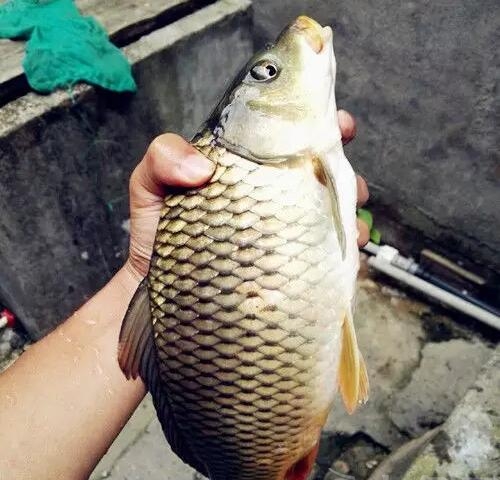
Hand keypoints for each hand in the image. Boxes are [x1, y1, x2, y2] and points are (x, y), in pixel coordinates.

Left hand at [125, 111, 369, 279]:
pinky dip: (346, 245)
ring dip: (349, 206)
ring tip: (352, 213)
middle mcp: (269, 198)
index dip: (316, 125)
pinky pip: (329, 251)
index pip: (286, 139)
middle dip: (344, 166)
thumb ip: (162, 161)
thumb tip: (201, 167)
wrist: (166, 298)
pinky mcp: (292, 266)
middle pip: (318, 172)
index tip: (339, 125)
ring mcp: (283, 232)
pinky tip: (348, 246)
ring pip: (330, 208)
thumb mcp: (149, 189)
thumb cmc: (159, 239)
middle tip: (352, 177)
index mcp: (246, 170)